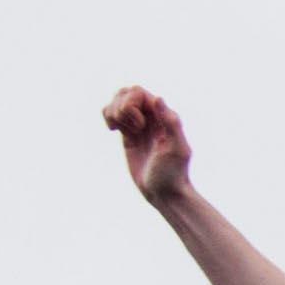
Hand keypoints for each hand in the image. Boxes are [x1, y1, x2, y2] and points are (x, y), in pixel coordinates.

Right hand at [103, 85, 193, 203]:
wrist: (164, 193)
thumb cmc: (173, 173)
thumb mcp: (177, 149)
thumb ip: (171, 123)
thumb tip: (157, 98)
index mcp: (163, 116)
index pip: (137, 91)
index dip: (131, 104)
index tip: (140, 127)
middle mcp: (151, 117)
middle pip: (125, 92)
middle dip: (121, 107)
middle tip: (133, 129)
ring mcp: (139, 125)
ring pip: (117, 101)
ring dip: (113, 112)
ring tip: (123, 131)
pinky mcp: (128, 134)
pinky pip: (112, 114)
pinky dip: (108, 118)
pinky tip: (114, 131)